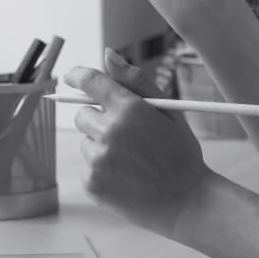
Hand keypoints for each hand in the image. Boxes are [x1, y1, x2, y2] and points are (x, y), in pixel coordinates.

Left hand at [64, 48, 209, 238]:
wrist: (188, 203)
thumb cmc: (180, 154)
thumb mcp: (167, 110)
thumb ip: (135, 80)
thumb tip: (107, 54)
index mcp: (130, 109)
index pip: (91, 81)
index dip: (77, 75)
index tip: (70, 75)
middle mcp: (110, 131)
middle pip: (82, 113)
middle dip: (98, 117)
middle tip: (124, 133)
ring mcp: (99, 159)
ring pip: (86, 140)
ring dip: (100, 144)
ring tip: (131, 160)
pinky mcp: (92, 183)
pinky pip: (87, 165)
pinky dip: (101, 169)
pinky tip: (126, 176)